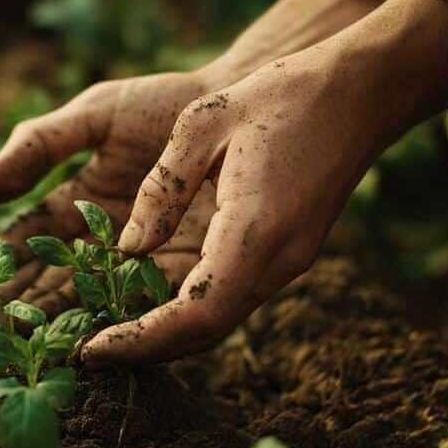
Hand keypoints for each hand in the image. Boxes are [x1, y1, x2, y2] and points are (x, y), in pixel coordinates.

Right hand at [0, 71, 219, 313]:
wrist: (241, 98)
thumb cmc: (163, 101)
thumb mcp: (92, 116)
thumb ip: (36, 148)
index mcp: (77, 202)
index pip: (28, 243)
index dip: (4, 270)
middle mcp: (105, 236)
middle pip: (57, 281)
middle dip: (29, 311)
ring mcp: (145, 256)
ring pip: (99, 297)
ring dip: (71, 321)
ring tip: (41, 346)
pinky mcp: (185, 268)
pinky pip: (152, 300)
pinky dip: (128, 319)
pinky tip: (103, 336)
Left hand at [81, 0, 447, 366]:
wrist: (361, 93)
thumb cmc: (282, 96)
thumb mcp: (205, 123)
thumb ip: (162, 189)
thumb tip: (128, 250)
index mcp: (257, 227)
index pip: (197, 311)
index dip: (142, 339)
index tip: (93, 349)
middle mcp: (279, 260)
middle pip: (206, 332)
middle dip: (146, 351)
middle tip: (86, 353)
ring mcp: (289, 263)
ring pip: (220, 322)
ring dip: (164, 337)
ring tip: (105, 333)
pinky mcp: (288, 256)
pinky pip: (231, 299)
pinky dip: (187, 312)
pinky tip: (147, 301)